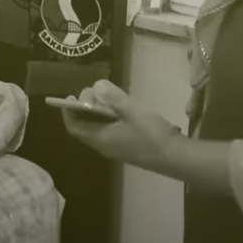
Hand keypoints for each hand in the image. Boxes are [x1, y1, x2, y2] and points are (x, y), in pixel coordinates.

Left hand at [62, 80, 183, 171]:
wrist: (174, 157)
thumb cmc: (151, 133)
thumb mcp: (132, 110)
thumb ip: (114, 98)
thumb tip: (97, 85)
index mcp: (100, 138)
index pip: (74, 127)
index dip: (68, 112)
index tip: (70, 97)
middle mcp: (104, 146)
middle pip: (85, 127)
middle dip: (84, 108)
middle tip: (94, 91)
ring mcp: (115, 149)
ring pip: (97, 129)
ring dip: (97, 113)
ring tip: (107, 96)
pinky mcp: (126, 148)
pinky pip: (108, 132)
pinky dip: (107, 119)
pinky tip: (120, 109)